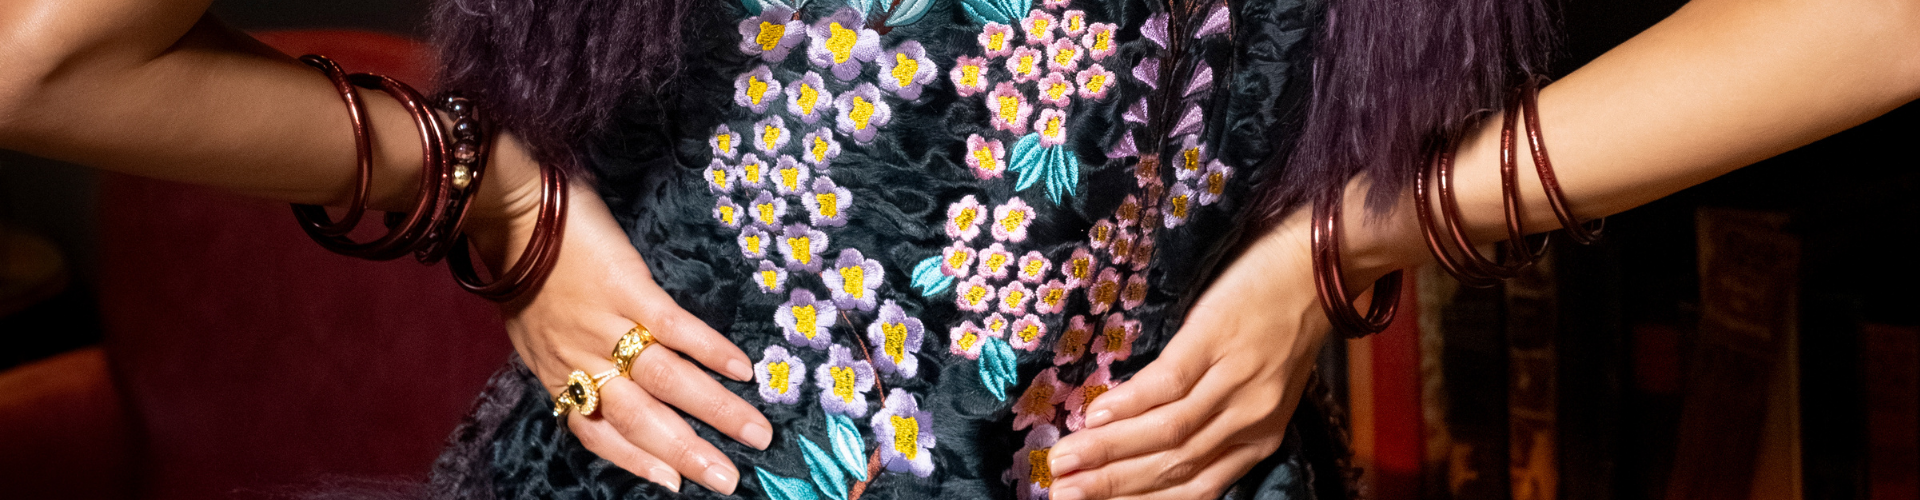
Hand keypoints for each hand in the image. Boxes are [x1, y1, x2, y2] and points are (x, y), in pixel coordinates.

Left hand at [469, 137, 769, 494]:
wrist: (509, 204)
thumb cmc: (521, 257)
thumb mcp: (532, 323)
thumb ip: (566, 351)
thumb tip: (600, 372)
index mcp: (557, 370)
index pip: (596, 431)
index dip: (636, 460)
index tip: (675, 484)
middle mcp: (582, 358)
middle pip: (641, 419)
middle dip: (689, 453)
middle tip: (729, 478)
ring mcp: (605, 323)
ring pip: (666, 381)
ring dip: (715, 411)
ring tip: (755, 434)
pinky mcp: (626, 286)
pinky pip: (673, 328)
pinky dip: (709, 351)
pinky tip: (742, 370)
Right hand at [1046, 211, 1333, 499]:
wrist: (1315, 267)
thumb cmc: (1283, 326)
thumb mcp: (1260, 390)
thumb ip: (1218, 422)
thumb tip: (1148, 441)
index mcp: (1259, 441)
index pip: (1193, 489)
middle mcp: (1249, 422)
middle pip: (1172, 468)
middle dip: (1110, 485)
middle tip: (1061, 494)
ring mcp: (1234, 382)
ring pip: (1167, 432)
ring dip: (1108, 452)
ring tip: (1064, 461)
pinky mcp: (1217, 341)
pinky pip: (1169, 384)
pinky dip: (1130, 404)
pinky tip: (1096, 414)